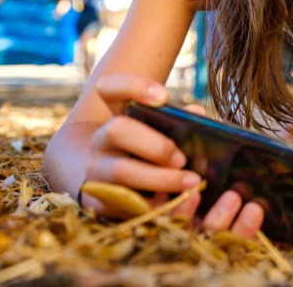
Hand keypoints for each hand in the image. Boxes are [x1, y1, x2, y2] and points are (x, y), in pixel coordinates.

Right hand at [84, 74, 264, 236]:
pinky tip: (173, 204)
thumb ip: (179, 120)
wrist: (107, 183)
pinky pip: (123, 204)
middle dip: (155, 145)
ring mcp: (95, 169)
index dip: (134, 87)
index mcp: (116, 114)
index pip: (111, 88)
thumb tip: (197, 114)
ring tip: (191, 182)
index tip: (163, 96)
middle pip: (117, 129)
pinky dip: (152, 205)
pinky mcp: (98, 200)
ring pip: (120, 171)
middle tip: (182, 158)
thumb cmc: (148, 150)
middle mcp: (101, 139)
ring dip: (160, 178)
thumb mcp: (160, 131)